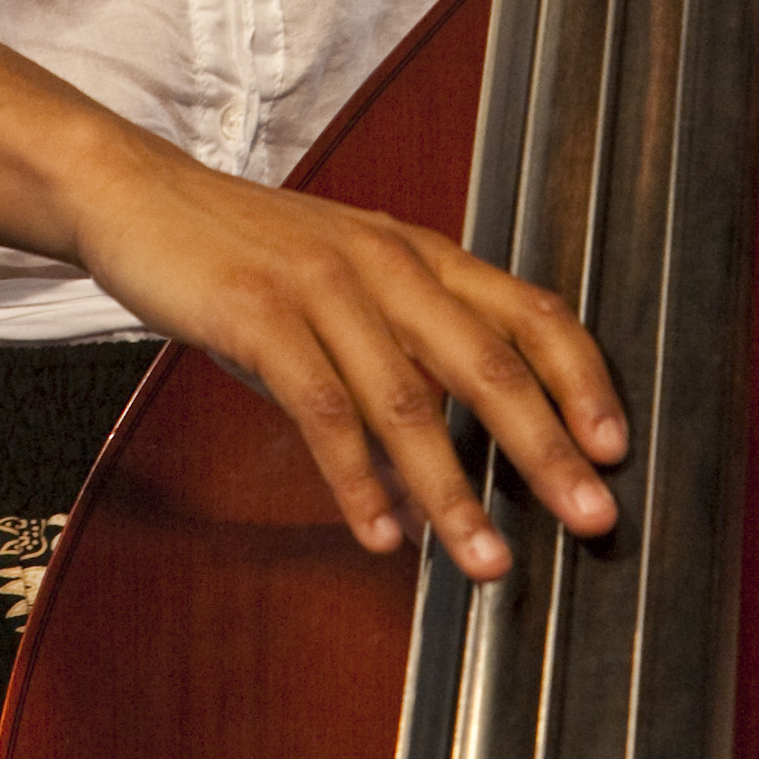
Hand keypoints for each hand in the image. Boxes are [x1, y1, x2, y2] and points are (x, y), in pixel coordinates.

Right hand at [66, 123, 626, 580]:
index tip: (616, 447)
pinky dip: (356, 480)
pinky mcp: (259, 313)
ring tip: (487, 561)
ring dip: (453, 489)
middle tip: (590, 517)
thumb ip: (400, 364)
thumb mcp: (343, 290)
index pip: (527, 309)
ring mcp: (322, 284)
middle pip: (486, 359)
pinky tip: (380, 535)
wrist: (142, 197)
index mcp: (418, 251)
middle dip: (545, 446)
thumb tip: (445, 480)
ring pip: (407, 397)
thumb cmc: (249, 253)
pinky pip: (321, 406)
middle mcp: (385, 260)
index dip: (580, 378)